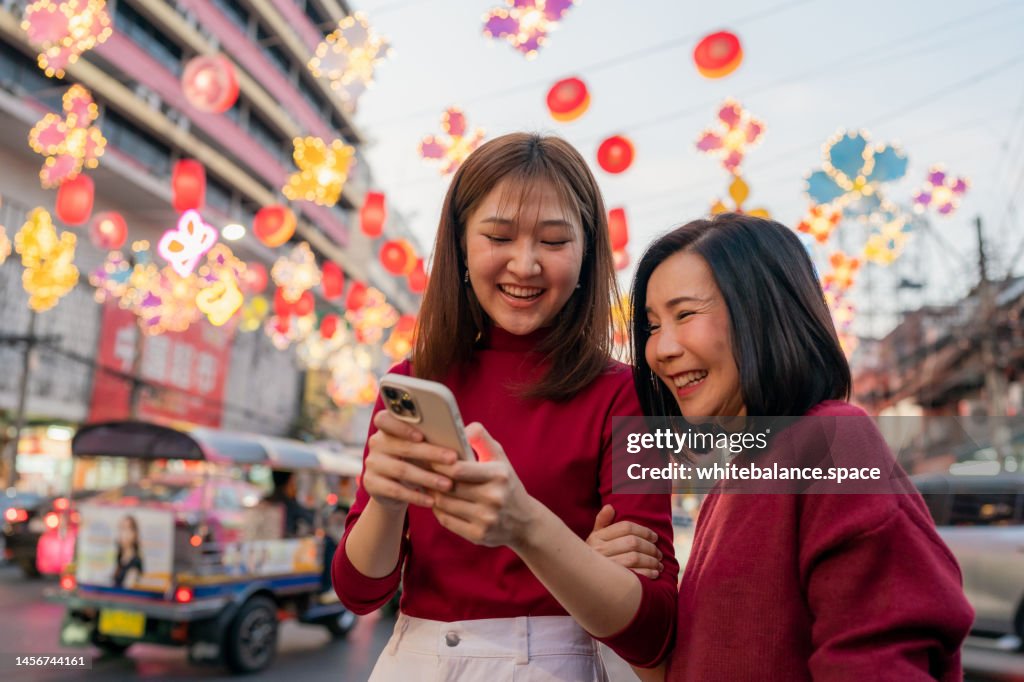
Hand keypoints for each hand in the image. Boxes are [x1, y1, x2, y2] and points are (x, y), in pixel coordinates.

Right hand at [363, 410, 456, 508]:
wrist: (394, 489)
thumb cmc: (417, 460)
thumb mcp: (422, 447)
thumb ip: (433, 437)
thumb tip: (465, 434)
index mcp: (387, 427)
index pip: (384, 419)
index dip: (401, 426)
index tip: (422, 434)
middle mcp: (376, 443)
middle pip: (402, 447)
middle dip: (430, 453)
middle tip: (453, 460)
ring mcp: (372, 464)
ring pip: (401, 470)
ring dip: (427, 478)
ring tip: (448, 485)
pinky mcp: (372, 484)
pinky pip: (395, 491)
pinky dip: (416, 496)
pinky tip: (432, 501)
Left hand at [431, 422, 538, 547]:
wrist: (524, 521)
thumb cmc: (505, 483)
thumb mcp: (499, 457)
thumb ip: (481, 438)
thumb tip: (461, 429)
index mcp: (498, 475)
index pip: (459, 469)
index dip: (438, 463)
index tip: (426, 456)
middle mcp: (493, 498)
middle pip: (449, 487)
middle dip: (431, 478)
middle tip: (418, 469)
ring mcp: (486, 519)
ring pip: (444, 504)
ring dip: (431, 493)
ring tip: (424, 483)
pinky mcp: (478, 535)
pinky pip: (446, 520)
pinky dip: (437, 510)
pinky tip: (435, 501)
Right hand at [586, 504, 662, 578]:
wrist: (583, 581)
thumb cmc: (593, 556)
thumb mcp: (594, 538)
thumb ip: (602, 521)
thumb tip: (610, 507)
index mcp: (597, 537)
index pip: (626, 527)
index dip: (644, 531)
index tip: (655, 537)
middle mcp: (600, 550)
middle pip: (633, 542)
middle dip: (650, 547)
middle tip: (659, 553)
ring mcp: (606, 566)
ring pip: (635, 558)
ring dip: (652, 561)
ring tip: (659, 563)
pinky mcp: (613, 582)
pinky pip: (635, 575)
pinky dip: (648, 573)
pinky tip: (654, 573)